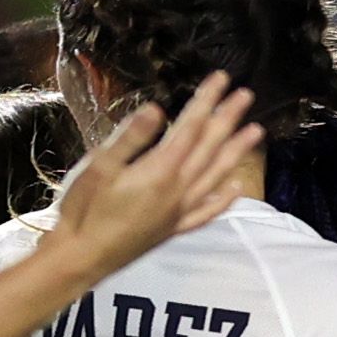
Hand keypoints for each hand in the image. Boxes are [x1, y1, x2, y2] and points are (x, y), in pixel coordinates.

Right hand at [35, 73, 261, 273]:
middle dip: (228, 118)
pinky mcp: (172, 229)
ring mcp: (178, 212)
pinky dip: (223, 199)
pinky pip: (206, 212)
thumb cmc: (84, 210)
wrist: (81, 258)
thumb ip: (130, 138)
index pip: (191, 127)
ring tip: (255, 132)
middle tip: (246, 95)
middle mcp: (177, 191)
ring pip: (216, 176)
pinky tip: (234, 188)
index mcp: (160, 170)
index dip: (207, 100)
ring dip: (236, 152)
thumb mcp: (100, 167)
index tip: (222, 78)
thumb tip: (156, 110)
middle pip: (210, 147)